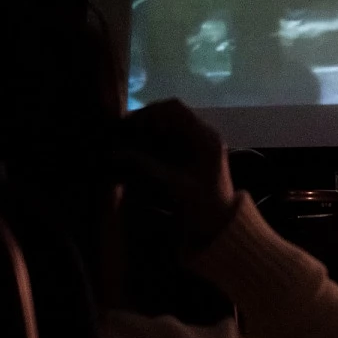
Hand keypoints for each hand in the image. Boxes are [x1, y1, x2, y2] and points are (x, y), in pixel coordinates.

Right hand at [109, 99, 237, 252]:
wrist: (222, 229)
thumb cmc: (202, 208)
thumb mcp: (173, 187)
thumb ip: (145, 167)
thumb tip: (115, 153)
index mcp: (205, 138)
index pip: (175, 109)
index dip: (149, 113)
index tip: (129, 125)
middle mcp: (204, 135)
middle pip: (170, 115)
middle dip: (145, 123)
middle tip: (122, 136)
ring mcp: (199, 145)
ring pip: (169, 127)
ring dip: (147, 133)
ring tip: (126, 145)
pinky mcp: (193, 156)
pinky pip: (170, 140)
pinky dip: (153, 144)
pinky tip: (137, 154)